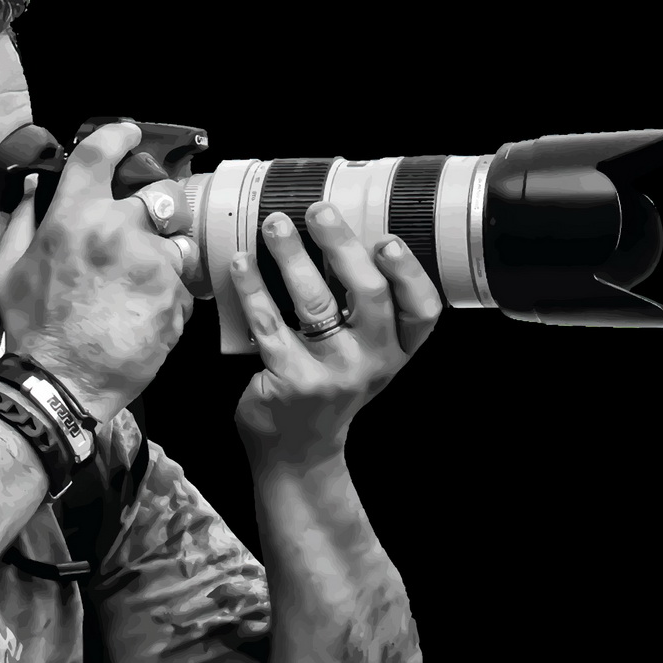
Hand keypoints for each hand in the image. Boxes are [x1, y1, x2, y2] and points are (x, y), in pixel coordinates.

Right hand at [0, 121, 197, 424]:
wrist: (63, 384)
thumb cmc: (32, 331)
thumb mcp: (6, 271)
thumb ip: (23, 222)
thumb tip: (34, 190)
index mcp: (74, 217)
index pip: (102, 153)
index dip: (118, 135)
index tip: (128, 135)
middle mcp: (119, 231)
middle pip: (156, 195)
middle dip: (151, 211)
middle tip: (135, 238)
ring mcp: (153, 263)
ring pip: (175, 240)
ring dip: (162, 256)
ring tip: (137, 286)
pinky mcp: (175, 295)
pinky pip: (181, 281)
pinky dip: (167, 292)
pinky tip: (142, 311)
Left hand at [231, 202, 441, 467]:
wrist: (298, 451)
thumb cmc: (329, 387)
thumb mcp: (364, 357)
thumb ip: (365, 313)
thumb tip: (339, 235)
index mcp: (397, 351)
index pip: (422, 310)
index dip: (409, 273)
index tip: (387, 241)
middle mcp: (372, 362)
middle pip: (368, 293)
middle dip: (341, 245)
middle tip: (318, 211)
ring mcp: (331, 374)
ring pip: (314, 302)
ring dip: (292, 256)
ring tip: (275, 225)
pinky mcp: (290, 381)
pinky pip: (269, 323)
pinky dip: (253, 288)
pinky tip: (240, 264)